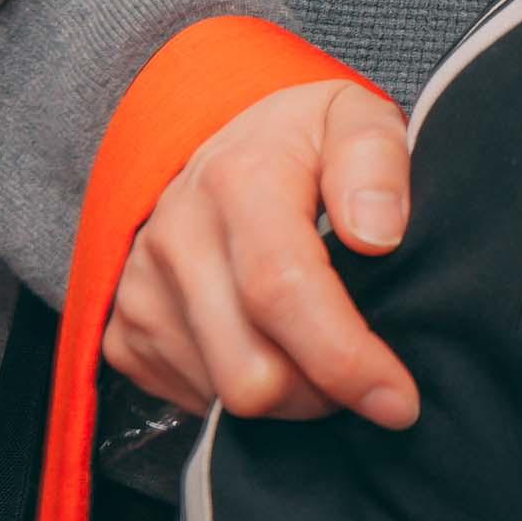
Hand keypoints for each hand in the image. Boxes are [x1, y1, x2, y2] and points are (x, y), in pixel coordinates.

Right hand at [104, 76, 417, 424]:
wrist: (219, 146)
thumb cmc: (304, 142)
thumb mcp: (357, 120)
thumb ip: (377, 163)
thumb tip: (377, 235)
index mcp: (239, 182)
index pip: (282, 291)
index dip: (344, 359)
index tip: (397, 398)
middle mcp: (176, 239)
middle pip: (251, 370)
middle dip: (325, 394)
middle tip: (366, 372)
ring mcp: (141, 291)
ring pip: (224, 397)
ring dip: (290, 398)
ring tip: (322, 352)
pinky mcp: (124, 333)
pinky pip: (193, 401)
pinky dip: (245, 393)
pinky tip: (274, 351)